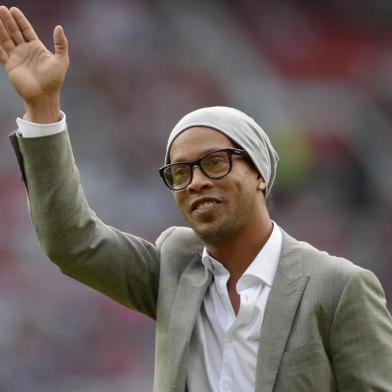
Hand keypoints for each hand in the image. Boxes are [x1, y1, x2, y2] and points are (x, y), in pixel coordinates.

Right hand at [0, 6, 68, 121]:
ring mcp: (16, 57)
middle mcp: (25, 51)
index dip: (20, 20)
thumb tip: (58, 27)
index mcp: (36, 48)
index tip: (14, 10)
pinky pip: (0, 52)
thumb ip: (61, 44)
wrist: (44, 95)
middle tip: (1, 8)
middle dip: (7, 20)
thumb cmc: (54, 80)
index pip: (26, 30)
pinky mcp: (9, 65)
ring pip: (5, 39)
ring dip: (0, 28)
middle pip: (14, 32)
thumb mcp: (61, 60)